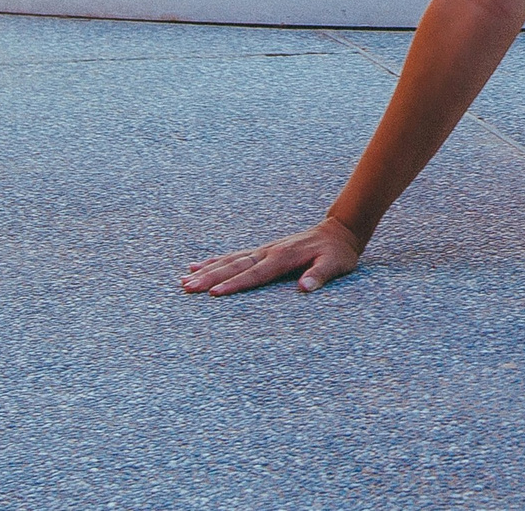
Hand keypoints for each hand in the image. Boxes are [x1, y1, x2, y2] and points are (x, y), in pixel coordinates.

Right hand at [181, 217, 364, 296]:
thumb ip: (320, 275)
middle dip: (210, 277)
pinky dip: (216, 261)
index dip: (234, 284)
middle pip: (234, 266)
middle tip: (186, 288)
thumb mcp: (335, 265)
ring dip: (207, 269)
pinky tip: (200, 265)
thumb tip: (305, 288)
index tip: (213, 293)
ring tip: (184, 278)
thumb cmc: (338, 253)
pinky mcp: (264, 250)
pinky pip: (235, 256)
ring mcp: (265, 249)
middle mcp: (269, 251)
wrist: (340, 230)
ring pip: (230, 260)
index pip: (254, 274)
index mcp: (283, 257)